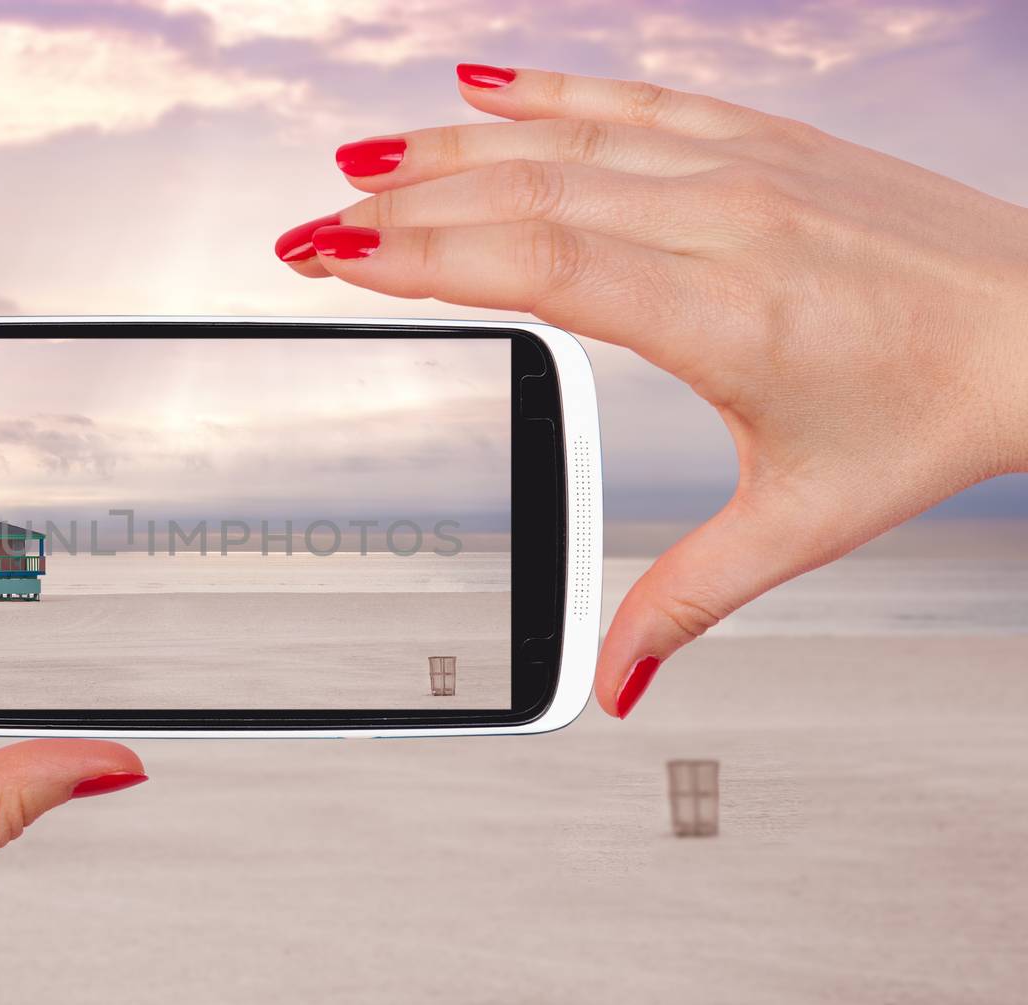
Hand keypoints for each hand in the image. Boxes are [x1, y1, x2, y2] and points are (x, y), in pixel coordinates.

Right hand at [277, 64, 1027, 717]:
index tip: (334, 260)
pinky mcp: (764, 138)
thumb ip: (687, 600)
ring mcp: (744, 166)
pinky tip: (482, 83)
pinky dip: (548, 88)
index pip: (537, 266)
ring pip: (564, 138)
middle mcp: (725, 221)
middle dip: (398, 211)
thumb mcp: (800, 522)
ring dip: (449, 148)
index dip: (421, 259)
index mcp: (722, 316)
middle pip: (524, 196)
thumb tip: (614, 684)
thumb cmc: (934, 412)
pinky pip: (634, 96)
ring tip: (360, 162)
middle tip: (307, 229)